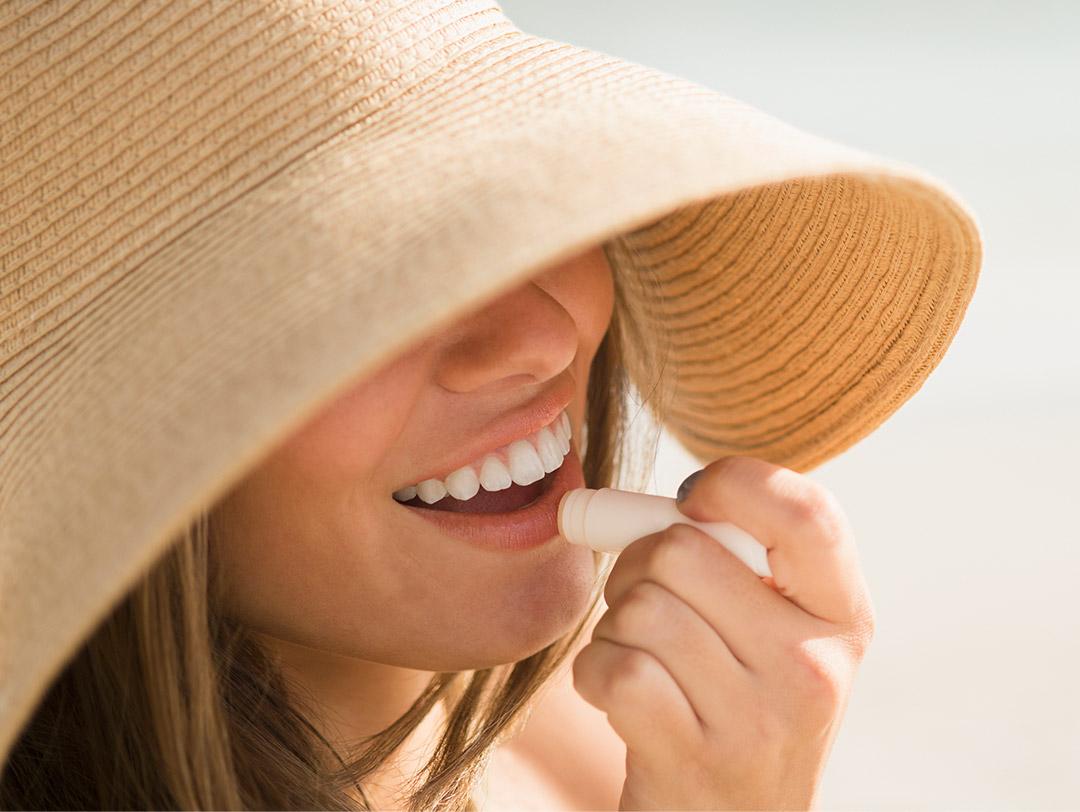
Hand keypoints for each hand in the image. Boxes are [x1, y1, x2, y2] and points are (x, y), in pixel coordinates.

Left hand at [571, 455, 875, 809]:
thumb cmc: (735, 705)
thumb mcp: (771, 634)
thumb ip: (733, 561)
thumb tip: (631, 509)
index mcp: (841, 615)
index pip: (806, 513)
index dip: (734, 483)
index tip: (692, 499)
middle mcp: (814, 664)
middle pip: (682, 550)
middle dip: (638, 567)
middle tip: (647, 605)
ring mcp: (761, 717)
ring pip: (641, 607)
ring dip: (616, 628)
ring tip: (643, 661)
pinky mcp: (698, 757)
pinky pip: (616, 667)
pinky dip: (596, 674)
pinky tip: (621, 699)